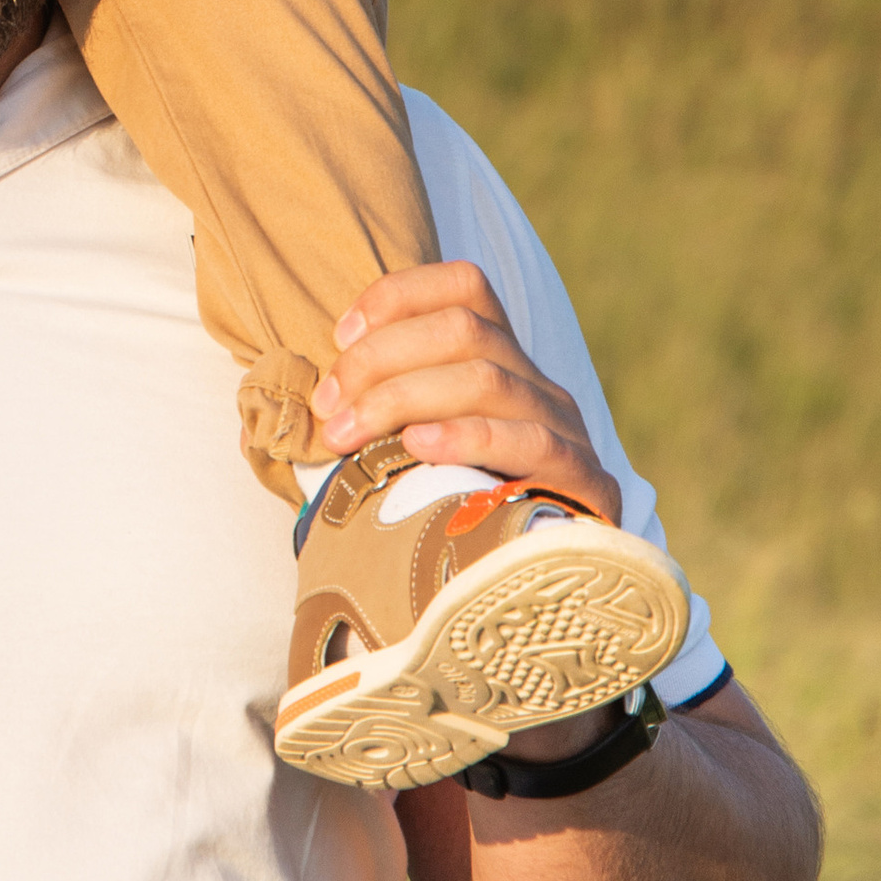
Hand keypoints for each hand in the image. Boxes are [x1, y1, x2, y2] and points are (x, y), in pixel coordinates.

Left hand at [310, 259, 621, 521]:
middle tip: (330, 409)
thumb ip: (374, 421)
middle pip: (464, 329)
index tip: (340, 334)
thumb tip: (293, 414)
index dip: (398, 295)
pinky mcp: (586, 482)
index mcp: (499, 363)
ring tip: (349, 435)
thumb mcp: (415, 456)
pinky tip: (418, 447)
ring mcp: (566, 430)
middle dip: (381, 358)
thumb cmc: (457, 519)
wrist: (546, 595)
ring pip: (487, 377)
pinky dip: (466, 436)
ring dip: (402, 397)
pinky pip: (530, 441)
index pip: (464, 286)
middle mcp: (537, 385)